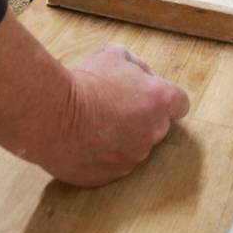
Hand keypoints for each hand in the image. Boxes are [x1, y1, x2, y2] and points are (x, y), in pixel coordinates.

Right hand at [44, 45, 190, 186]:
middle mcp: (153, 133)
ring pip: (135, 147)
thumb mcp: (114, 56)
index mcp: (159, 101)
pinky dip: (103, 156)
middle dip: (142, 118)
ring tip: (93, 125)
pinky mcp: (112, 176)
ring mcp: (133, 158)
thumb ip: (136, 66)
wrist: (52, 116)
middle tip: (113, 107)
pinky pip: (114, 165)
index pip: (181, 104)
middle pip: (157, 126)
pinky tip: (84, 143)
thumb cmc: (84, 82)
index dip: (166, 100)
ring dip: (122, 138)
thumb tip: (140, 74)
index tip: (150, 97)